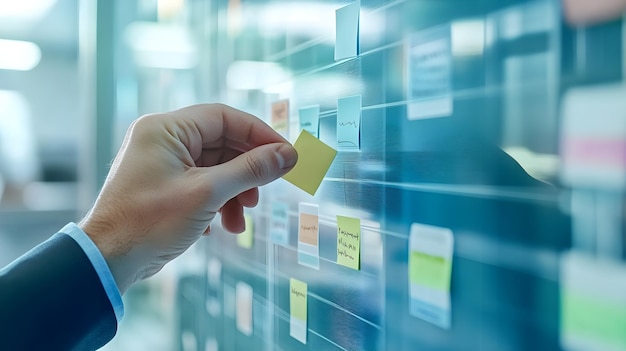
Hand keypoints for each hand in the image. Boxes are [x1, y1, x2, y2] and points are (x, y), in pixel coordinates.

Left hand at [79, 104, 296, 292]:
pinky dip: (216, 202)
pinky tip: (217, 226)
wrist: (108, 261)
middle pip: (221, 144)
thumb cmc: (148, 223)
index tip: (285, 154)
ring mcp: (160, 163)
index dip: (259, 134)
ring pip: (213, 168)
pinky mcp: (162, 185)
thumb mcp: (208, 193)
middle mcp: (161, 139)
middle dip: (246, 172)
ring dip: (233, 193)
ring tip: (239, 221)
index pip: (224, 117)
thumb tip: (287, 156)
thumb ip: (250, 170)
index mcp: (166, 129)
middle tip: (263, 192)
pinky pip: (200, 183)